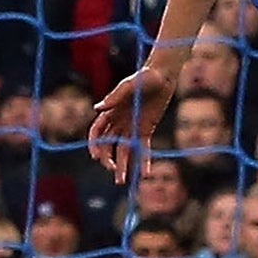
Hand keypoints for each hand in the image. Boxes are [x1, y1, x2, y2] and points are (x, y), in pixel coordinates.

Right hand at [87, 64, 177, 183]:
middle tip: (112, 170)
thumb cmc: (144, 76)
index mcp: (110, 112)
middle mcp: (118, 122)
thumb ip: (114, 97)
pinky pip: (143, 148)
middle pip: (108, 145)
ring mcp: (132, 128)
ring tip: (122, 181)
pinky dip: (143, 161)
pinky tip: (144, 173)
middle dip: (107, 159)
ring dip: (122, 166)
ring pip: (124, 151)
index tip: (96, 157)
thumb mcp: (129, 85)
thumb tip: (97, 109)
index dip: (94, 145)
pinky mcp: (146, 130)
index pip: (97, 132)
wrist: (163, 76)